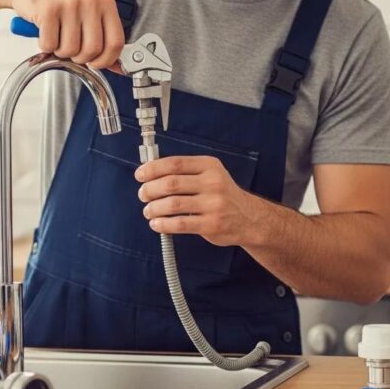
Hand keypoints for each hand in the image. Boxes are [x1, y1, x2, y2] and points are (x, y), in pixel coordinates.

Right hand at [10, 0, 124, 69]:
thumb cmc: (60, 4)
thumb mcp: (88, 16)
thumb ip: (104, 40)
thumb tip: (117, 68)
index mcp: (105, 3)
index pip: (116, 43)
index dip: (105, 60)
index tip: (95, 63)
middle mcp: (90, 1)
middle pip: (92, 50)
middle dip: (79, 58)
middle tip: (71, 48)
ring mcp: (69, 4)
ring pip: (70, 50)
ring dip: (60, 51)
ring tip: (57, 37)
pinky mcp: (48, 9)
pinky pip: (50, 44)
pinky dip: (45, 45)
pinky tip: (45, 32)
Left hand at [135, 155, 259, 246]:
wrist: (249, 218)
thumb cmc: (222, 195)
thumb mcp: (210, 175)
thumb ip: (185, 172)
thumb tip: (150, 172)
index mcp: (209, 166)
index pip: (175, 163)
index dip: (152, 169)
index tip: (140, 175)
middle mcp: (212, 183)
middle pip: (171, 183)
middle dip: (150, 189)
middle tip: (143, 195)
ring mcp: (213, 204)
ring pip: (173, 204)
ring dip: (154, 208)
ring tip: (148, 211)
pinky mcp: (211, 224)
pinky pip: (180, 224)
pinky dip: (163, 224)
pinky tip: (156, 224)